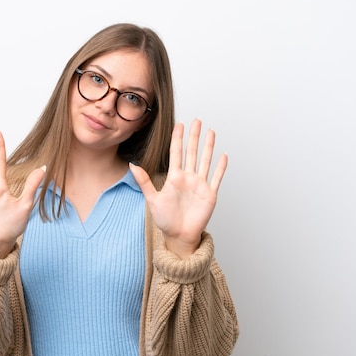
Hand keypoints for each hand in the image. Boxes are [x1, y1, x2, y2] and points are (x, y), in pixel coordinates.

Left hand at [129, 119, 226, 257]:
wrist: (179, 236)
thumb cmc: (165, 220)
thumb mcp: (152, 199)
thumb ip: (144, 181)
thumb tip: (132, 165)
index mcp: (175, 177)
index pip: (176, 153)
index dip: (177, 138)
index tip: (178, 124)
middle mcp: (188, 178)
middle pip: (192, 152)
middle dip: (194, 136)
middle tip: (196, 120)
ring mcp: (200, 184)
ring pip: (205, 160)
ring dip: (208, 146)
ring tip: (211, 131)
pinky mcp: (210, 194)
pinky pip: (217, 177)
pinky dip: (221, 166)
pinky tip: (223, 154)